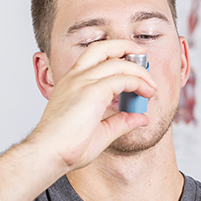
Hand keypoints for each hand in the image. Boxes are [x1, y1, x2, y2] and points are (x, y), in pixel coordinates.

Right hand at [28, 40, 157, 170]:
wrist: (49, 154)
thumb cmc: (65, 147)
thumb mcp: (100, 132)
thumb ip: (120, 122)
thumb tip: (141, 118)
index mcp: (72, 82)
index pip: (96, 57)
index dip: (117, 57)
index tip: (135, 70)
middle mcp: (76, 77)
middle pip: (104, 47)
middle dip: (127, 46)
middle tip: (143, 56)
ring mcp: (82, 81)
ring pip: (118, 62)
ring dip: (139, 71)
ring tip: (151, 85)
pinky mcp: (92, 91)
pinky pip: (123, 79)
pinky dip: (138, 83)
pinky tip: (147, 93)